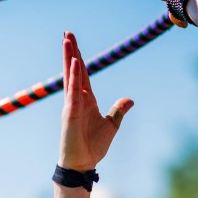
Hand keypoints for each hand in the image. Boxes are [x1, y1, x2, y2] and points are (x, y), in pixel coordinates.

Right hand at [58, 32, 133, 171]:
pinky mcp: (70, 114)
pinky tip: (76, 64)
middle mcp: (76, 100)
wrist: (83, 164)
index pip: (82, 75)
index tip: (74, 42)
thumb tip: (129, 99)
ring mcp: (72, 105)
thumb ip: (118, 111)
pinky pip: (73, 93)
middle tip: (67, 33)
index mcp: (86, 100)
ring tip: (67, 40)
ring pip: (71, 77)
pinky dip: (75, 78)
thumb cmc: (93, 146)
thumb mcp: (111, 125)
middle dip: (71, 52)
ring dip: (70, 58)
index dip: (79, 58)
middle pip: (74, 71)